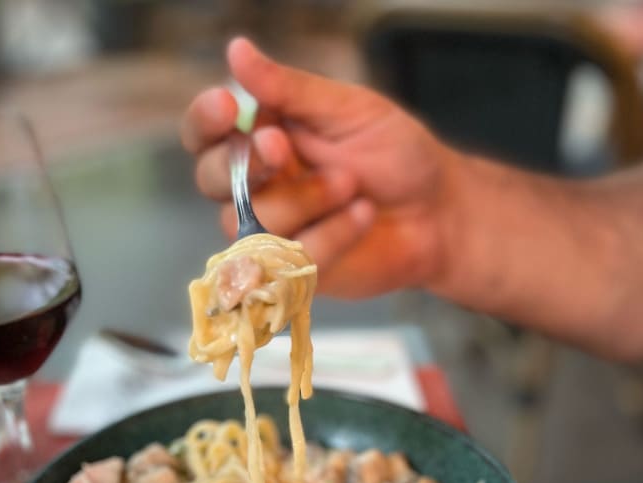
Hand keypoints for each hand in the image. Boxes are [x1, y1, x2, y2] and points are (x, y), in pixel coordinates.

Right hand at [181, 37, 457, 298]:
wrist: (438, 212)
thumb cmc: (396, 155)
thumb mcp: (346, 110)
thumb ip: (290, 89)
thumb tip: (237, 51)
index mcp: (263, 142)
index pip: (206, 135)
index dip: (205, 122)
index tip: (227, 105)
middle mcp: (259, 189)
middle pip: (211, 181)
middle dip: (243, 164)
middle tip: (284, 149)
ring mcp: (274, 234)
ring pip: (250, 222)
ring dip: (305, 198)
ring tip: (354, 185)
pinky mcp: (295, 271)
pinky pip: (290, 256)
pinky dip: (332, 233)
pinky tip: (362, 217)